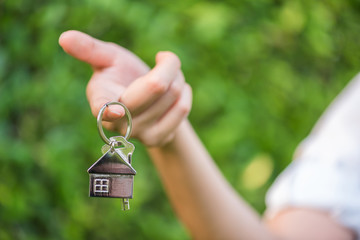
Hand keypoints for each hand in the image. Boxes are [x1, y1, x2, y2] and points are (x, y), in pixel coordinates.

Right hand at [59, 30, 191, 146]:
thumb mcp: (108, 59)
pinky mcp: (158, 140)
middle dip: (168, 65)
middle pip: (156, 86)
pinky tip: (178, 90)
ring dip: (177, 76)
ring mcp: (139, 134)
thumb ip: (90, 49)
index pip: (102, 106)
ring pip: (174, 94)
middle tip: (164, 57)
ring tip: (168, 74)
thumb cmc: (122, 74)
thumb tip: (64, 37)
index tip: (116, 110)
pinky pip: (183, 108)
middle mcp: (118, 122)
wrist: (145, 100)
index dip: (109, 108)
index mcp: (100, 99)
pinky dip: (185, 92)